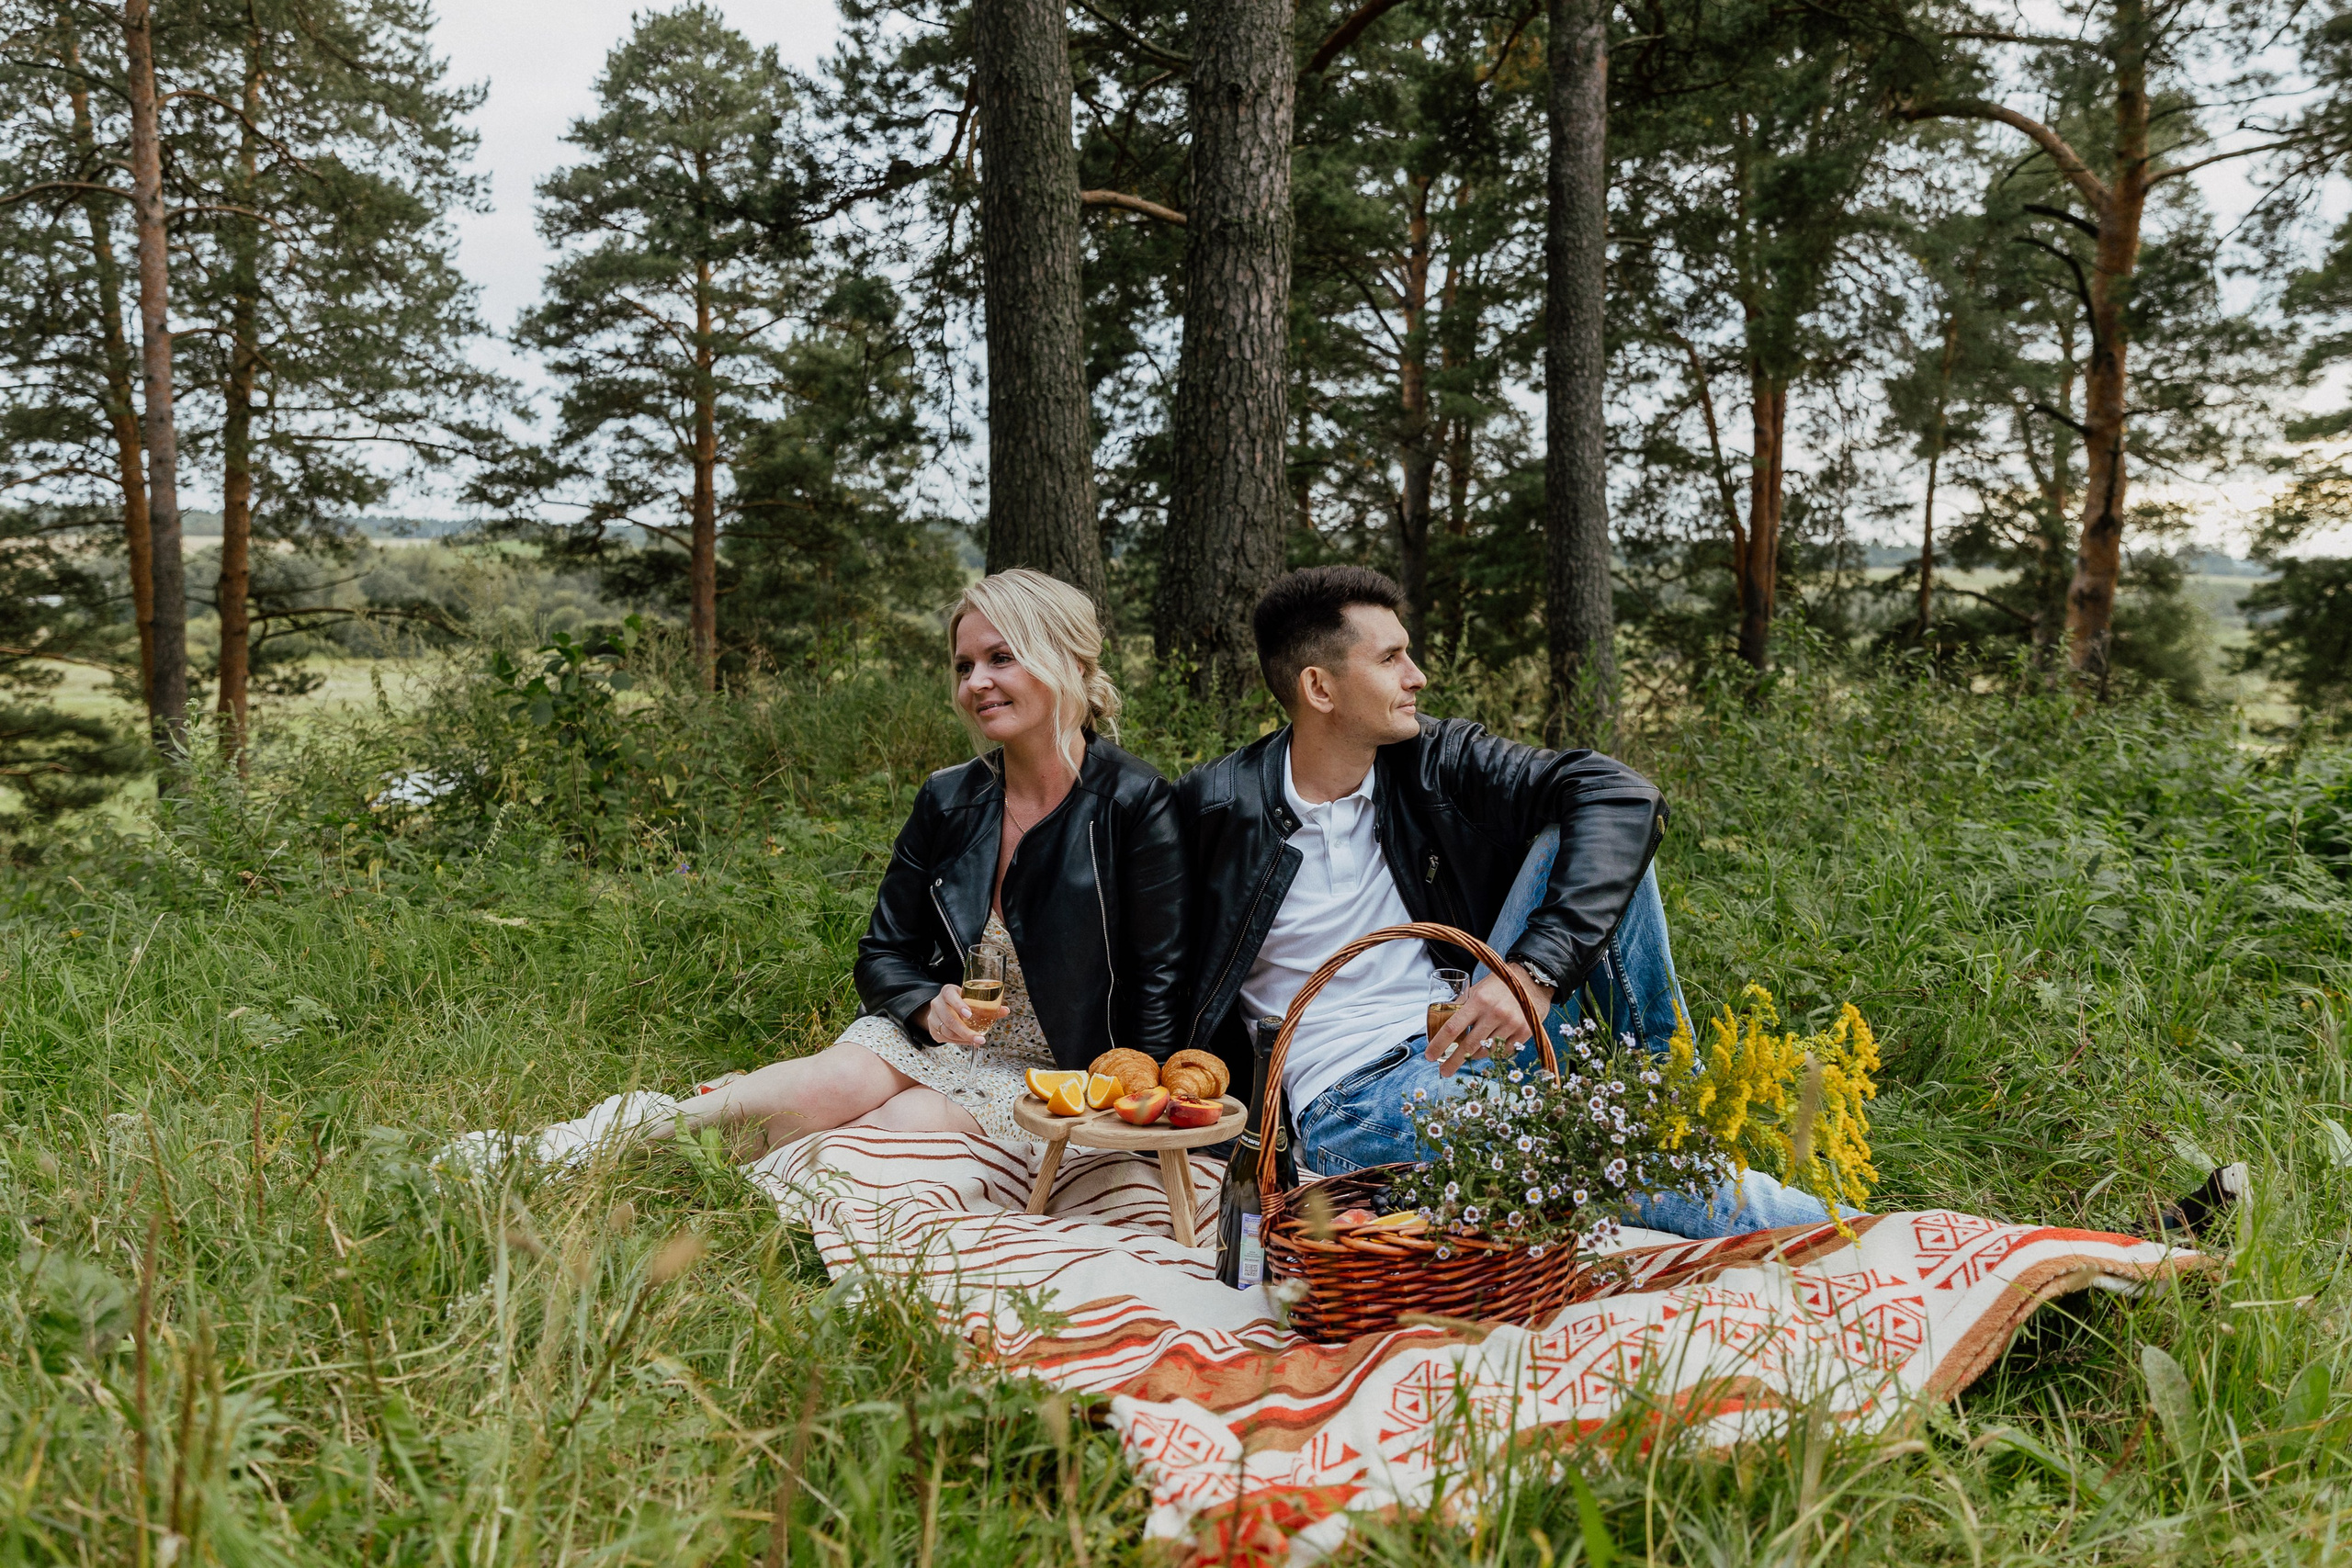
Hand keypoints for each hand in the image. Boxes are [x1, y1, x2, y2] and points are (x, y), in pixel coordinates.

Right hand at [922, 984, 988, 1046]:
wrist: (942, 1007)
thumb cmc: (960, 1001)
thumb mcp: (971, 998)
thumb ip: (988, 1005)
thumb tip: (1005, 1011)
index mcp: (948, 991)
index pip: (950, 996)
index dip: (959, 1005)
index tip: (969, 1014)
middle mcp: (938, 1003)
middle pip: (950, 1019)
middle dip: (966, 1031)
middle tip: (979, 1038)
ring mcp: (933, 1017)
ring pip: (947, 1031)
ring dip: (963, 1038)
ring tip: (976, 1040)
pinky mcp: (932, 1029)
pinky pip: (945, 1038)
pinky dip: (958, 1041)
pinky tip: (967, 1041)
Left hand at [1425, 966, 1552, 1076]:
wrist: (1531, 981)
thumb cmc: (1499, 986)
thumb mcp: (1477, 990)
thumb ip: (1462, 1006)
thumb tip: (1441, 1025)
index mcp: (1479, 1000)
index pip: (1453, 1027)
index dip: (1439, 1044)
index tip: (1430, 1056)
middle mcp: (1495, 1013)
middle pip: (1468, 1046)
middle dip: (1453, 1062)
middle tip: (1444, 1071)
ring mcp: (1512, 1023)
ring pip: (1487, 1051)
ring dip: (1474, 1056)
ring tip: (1469, 1054)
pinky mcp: (1525, 1032)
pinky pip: (1504, 1052)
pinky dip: (1494, 1053)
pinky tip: (1491, 1046)